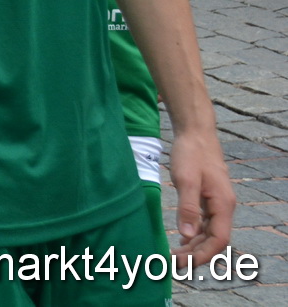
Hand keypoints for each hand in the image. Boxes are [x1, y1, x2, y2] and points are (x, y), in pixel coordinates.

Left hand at [168, 125, 234, 265]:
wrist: (195, 133)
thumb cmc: (191, 153)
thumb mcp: (186, 180)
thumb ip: (188, 208)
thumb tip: (187, 235)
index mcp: (223, 204)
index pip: (219, 239)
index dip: (203, 254)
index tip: (185, 263)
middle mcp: (223, 207)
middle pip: (214, 239)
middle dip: (197, 254)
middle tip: (174, 264)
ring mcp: (217, 203)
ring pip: (209, 232)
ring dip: (194, 246)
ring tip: (175, 256)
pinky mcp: (208, 198)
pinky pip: (205, 223)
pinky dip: (195, 234)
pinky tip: (183, 240)